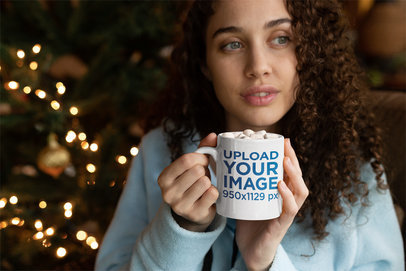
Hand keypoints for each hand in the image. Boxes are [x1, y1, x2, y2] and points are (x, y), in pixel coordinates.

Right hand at [157, 133, 218, 231]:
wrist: (193, 212)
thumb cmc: (192, 182)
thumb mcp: (192, 166)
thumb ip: (202, 149)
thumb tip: (213, 135)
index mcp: (164, 178)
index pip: (186, 160)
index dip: (200, 158)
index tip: (204, 161)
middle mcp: (168, 193)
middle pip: (196, 171)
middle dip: (204, 171)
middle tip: (203, 176)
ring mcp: (180, 206)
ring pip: (204, 182)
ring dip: (209, 182)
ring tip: (204, 187)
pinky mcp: (194, 214)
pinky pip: (212, 194)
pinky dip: (214, 193)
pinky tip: (208, 196)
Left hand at [236, 138, 308, 270]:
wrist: (248, 250)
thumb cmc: (247, 221)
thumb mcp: (242, 196)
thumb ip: (236, 181)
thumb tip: (219, 160)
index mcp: (280, 193)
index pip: (289, 172)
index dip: (289, 155)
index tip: (282, 140)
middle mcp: (287, 201)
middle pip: (298, 177)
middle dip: (293, 159)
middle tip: (285, 145)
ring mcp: (286, 213)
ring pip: (300, 191)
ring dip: (295, 174)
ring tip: (285, 161)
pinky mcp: (281, 225)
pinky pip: (289, 209)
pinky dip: (287, 196)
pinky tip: (280, 185)